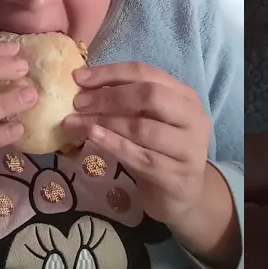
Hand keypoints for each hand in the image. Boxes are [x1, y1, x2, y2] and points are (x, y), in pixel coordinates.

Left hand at [62, 62, 211, 226]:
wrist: (182, 195)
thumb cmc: (158, 150)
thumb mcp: (148, 120)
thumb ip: (126, 101)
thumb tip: (82, 84)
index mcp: (185, 95)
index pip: (146, 73)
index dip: (110, 73)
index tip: (78, 77)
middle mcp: (192, 118)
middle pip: (150, 96)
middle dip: (109, 97)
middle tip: (79, 102)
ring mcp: (188, 148)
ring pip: (143, 128)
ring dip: (105, 123)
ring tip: (75, 122)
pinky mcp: (177, 176)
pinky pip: (141, 158)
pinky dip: (114, 145)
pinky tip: (93, 138)